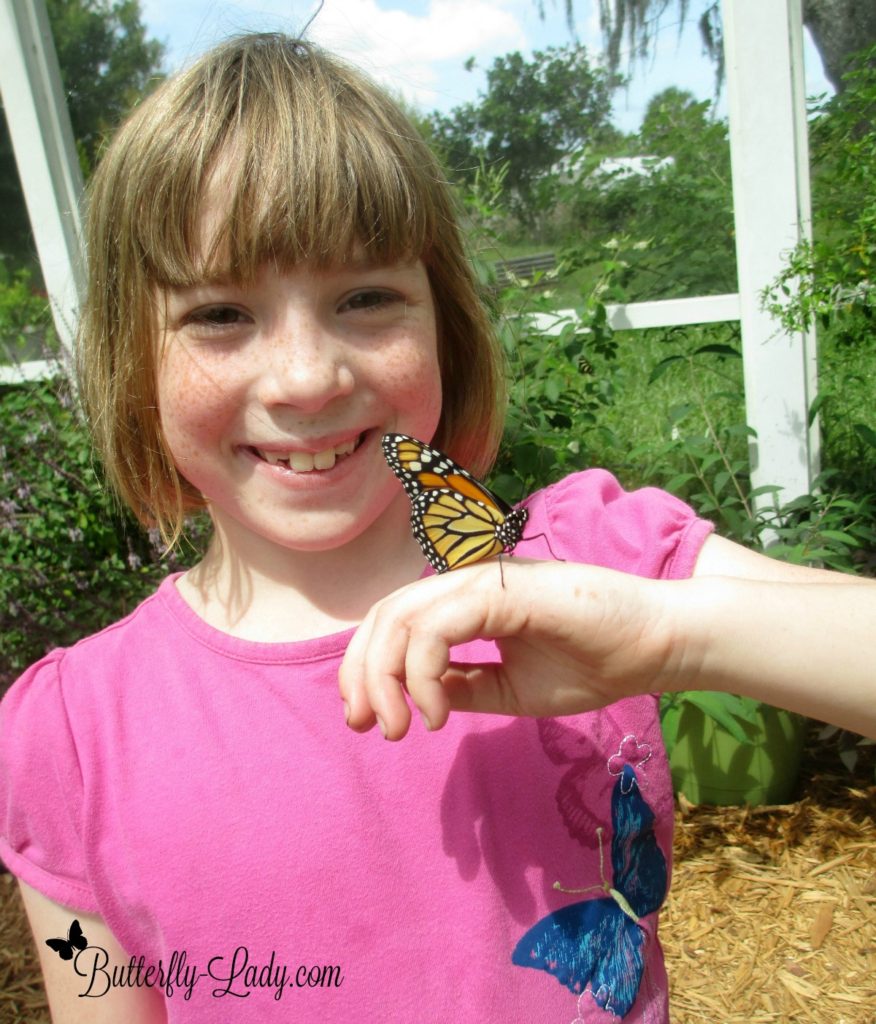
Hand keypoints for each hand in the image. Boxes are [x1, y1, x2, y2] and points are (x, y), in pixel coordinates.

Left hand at [338, 560, 679, 739]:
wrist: (655, 646)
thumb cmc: (594, 662)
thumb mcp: (512, 688)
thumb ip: (465, 685)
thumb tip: (418, 697)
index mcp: (467, 601)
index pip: (397, 620)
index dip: (368, 666)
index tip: (368, 718)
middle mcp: (468, 583)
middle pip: (386, 615)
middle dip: (362, 673)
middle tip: (368, 725)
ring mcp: (484, 582)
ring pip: (403, 616)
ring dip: (386, 676)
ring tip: (400, 727)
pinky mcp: (504, 591)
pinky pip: (440, 625)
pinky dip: (424, 671)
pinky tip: (438, 712)